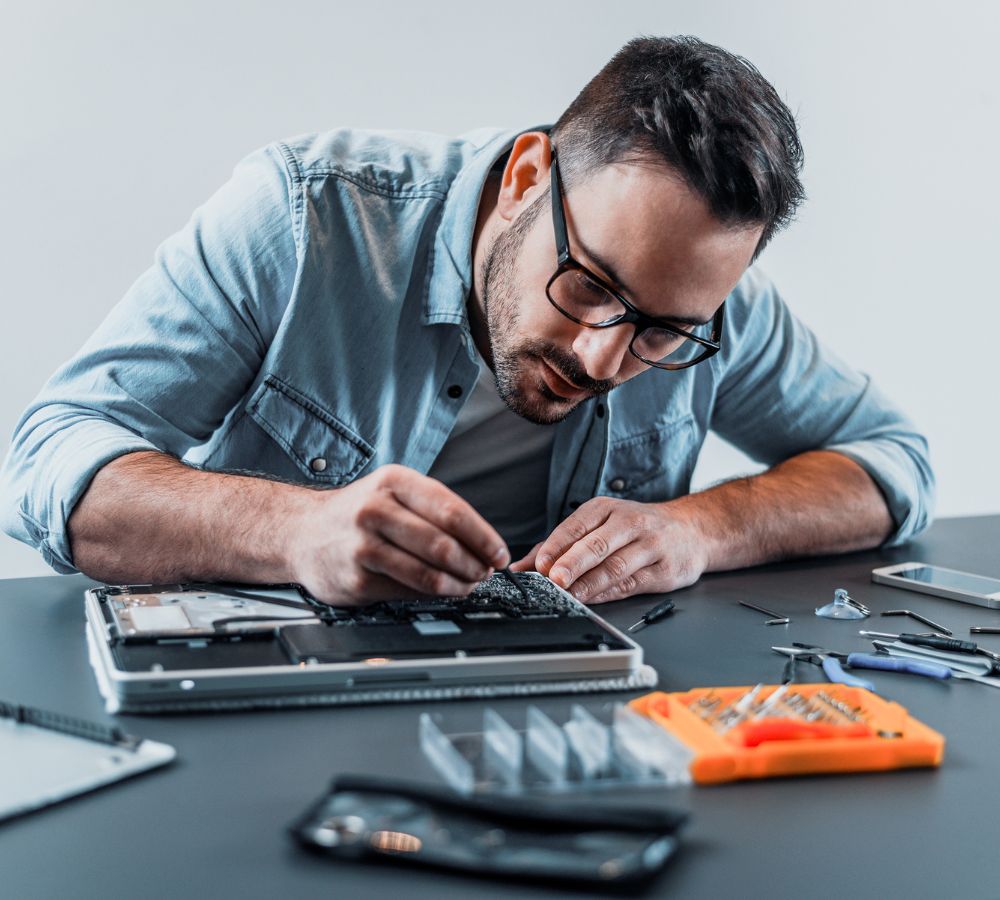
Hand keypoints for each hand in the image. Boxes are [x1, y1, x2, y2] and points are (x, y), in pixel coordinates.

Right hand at [288, 464, 509, 604]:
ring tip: (468, 585)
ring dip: (457, 585)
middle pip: (443, 544)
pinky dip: (431, 595)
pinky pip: (406, 590)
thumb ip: (433, 510)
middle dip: (473, 564)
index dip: (482, 537)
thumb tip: (481, 543)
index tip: (499, 553)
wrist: (301, 532)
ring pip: (427, 573)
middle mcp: (376, 509)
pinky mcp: (357, 578)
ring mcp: (363, 545)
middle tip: (485, 572)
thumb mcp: (392, 492)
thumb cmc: (356, 513)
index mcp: (393, 482)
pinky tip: (440, 592)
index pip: (452, 510)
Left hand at [510, 497, 707, 603]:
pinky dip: (610, 593)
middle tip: (554, 579)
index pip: (577, 526)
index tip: (539, 564)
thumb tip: (520, 566)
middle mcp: (630, 523)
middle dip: (573, 562)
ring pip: (616, 566)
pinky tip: (594, 599)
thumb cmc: (637, 528)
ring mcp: (649, 546)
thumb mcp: (600, 524)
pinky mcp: (664, 570)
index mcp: (607, 509)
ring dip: (590, 583)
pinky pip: (633, 584)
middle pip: (597, 544)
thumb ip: (560, 545)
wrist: (692, 530)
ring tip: (570, 595)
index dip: (557, 546)